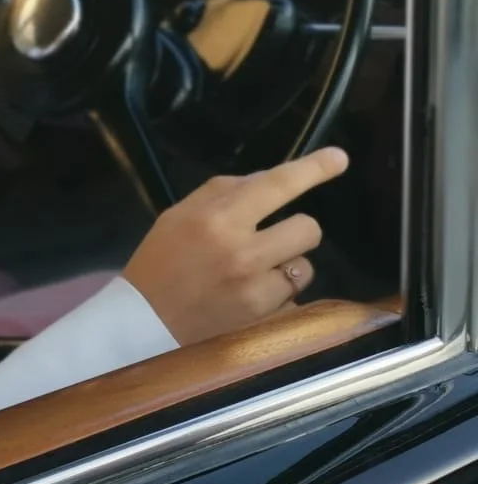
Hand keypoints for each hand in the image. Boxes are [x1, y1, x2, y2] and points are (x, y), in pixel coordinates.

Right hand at [122, 147, 348, 345]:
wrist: (143, 326)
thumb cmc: (160, 263)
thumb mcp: (178, 215)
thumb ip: (223, 192)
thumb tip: (268, 180)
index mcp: (217, 219)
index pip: (276, 185)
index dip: (313, 169)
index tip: (339, 157)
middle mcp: (243, 252)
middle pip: (308, 228)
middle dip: (295, 231)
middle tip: (270, 240)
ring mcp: (257, 291)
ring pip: (305, 267)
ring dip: (287, 267)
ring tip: (253, 275)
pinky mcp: (265, 321)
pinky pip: (293, 299)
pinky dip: (278, 298)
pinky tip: (249, 301)